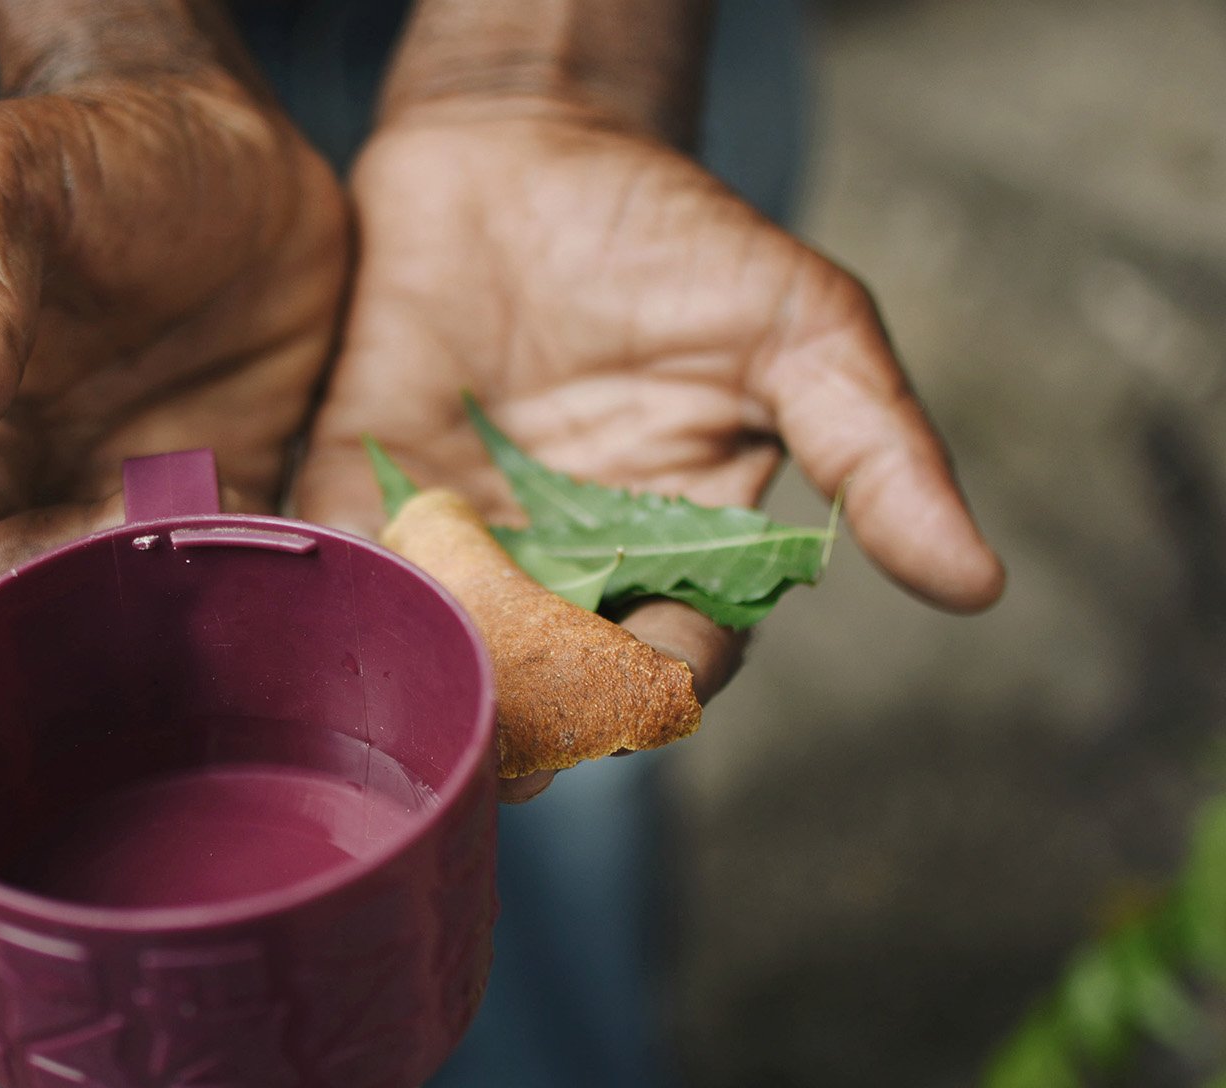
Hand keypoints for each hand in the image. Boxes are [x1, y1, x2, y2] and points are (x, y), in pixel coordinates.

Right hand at [0, 70, 346, 617]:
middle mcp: (4, 505)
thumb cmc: (96, 149)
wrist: (233, 147)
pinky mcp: (201, 527)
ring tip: (258, 524)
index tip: (132, 515)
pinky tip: (306, 551)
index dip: (34, 581)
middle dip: (121, 615)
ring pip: (125, 641)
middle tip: (210, 529)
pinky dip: (259, 605)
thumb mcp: (0, 186)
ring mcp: (104, 523)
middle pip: (34, 636)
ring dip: (193, 618)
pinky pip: (218, 611)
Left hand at [295, 103, 1003, 794]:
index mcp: (675, 553)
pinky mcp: (361, 492)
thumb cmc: (671, 237)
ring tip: (420, 678)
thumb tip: (980, 584)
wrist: (516, 145)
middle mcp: (563, 569)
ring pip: (443, 651)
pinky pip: (346, 570)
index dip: (656, 684)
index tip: (634, 678)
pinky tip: (335, 606)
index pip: (672, 663)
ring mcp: (459, 538)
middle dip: (528, 710)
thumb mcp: (795, 328)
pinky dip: (339, 596)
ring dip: (433, 673)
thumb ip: (873, 451)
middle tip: (504, 713)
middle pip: (547, 686)